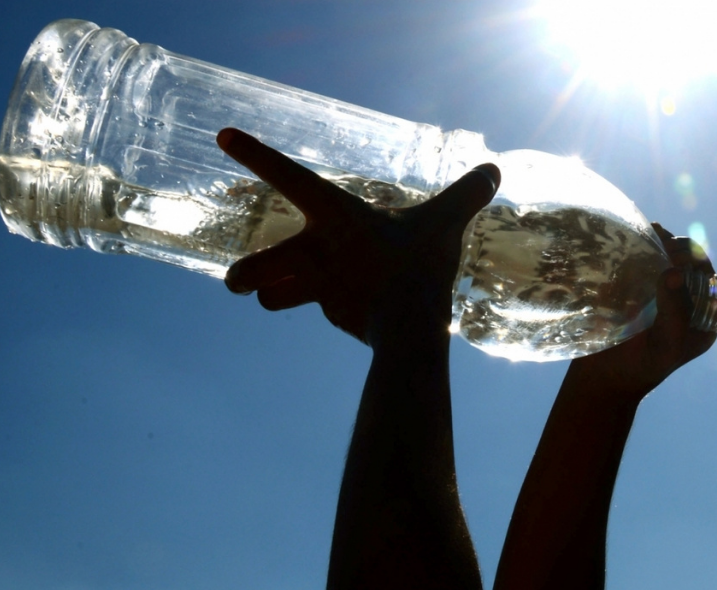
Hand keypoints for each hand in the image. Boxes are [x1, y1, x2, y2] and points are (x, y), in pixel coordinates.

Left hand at [217, 127, 498, 344]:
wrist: (410, 325)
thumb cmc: (418, 264)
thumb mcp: (445, 222)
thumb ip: (466, 195)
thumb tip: (494, 170)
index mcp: (335, 215)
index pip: (288, 176)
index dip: (256, 154)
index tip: (222, 136)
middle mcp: (316, 251)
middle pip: (257, 265)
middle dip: (242, 275)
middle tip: (236, 282)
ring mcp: (319, 289)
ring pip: (273, 297)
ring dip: (272, 296)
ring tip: (271, 297)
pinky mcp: (333, 317)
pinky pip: (325, 312)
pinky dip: (338, 310)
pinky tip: (361, 311)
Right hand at [571, 223, 716, 397]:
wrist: (603, 379)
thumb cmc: (641, 368)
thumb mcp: (665, 344)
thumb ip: (674, 312)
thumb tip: (674, 272)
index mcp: (704, 318)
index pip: (710, 278)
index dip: (696, 259)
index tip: (674, 252)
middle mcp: (686, 303)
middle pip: (690, 263)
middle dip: (677, 246)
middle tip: (659, 238)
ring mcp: (661, 295)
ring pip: (667, 260)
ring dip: (659, 242)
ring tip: (649, 230)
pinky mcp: (637, 292)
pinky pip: (644, 264)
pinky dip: (640, 249)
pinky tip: (632, 238)